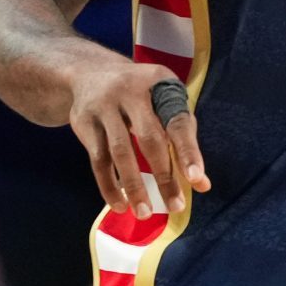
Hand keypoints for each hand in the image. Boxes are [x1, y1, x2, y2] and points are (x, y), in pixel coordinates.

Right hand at [67, 60, 209, 216]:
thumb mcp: (163, 99)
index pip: (177, 121)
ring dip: (134, 186)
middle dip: (164, 175)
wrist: (89, 72)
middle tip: (176, 206)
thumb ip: (182, 135)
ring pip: (120, 152)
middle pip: (149, 138)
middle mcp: (131, 91)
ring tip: (145, 213)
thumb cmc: (141, 94)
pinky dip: (108, 185)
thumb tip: (201, 183)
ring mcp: (104, 106)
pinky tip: (120, 205)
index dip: (188, 151)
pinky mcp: (84, 122)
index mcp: (160, 82)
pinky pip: (97, 160)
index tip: (197, 179)